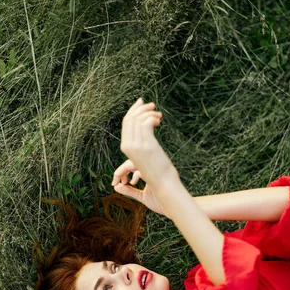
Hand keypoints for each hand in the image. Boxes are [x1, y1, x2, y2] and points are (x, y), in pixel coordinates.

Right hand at [111, 97, 178, 213]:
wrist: (164, 185)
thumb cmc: (157, 172)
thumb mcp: (146, 155)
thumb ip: (143, 141)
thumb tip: (147, 125)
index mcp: (126, 147)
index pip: (126, 123)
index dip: (133, 110)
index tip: (142, 103)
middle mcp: (128, 146)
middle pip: (130, 118)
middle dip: (141, 108)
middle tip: (153, 105)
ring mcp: (136, 146)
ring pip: (138, 119)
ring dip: (149, 113)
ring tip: (159, 116)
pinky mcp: (147, 146)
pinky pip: (146, 123)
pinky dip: (152, 118)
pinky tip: (159, 121)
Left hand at [111, 158, 169, 216]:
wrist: (173, 208)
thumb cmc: (160, 203)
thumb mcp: (142, 197)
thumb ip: (130, 191)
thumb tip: (116, 187)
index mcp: (148, 172)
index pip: (132, 165)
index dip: (122, 172)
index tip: (116, 182)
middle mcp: (151, 169)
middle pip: (132, 161)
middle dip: (122, 170)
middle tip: (116, 180)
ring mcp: (154, 170)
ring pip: (135, 162)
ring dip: (125, 170)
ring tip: (125, 182)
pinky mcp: (156, 174)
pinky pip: (142, 168)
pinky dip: (134, 174)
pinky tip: (133, 182)